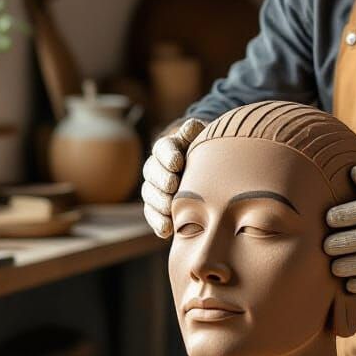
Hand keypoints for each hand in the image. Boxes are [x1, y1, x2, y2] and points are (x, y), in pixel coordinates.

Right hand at [142, 117, 205, 237]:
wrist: (205, 168)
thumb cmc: (205, 151)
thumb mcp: (204, 138)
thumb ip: (196, 133)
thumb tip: (192, 126)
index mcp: (168, 147)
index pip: (163, 148)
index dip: (168, 155)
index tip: (178, 163)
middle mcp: (157, 167)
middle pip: (152, 172)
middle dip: (161, 179)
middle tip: (172, 186)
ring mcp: (155, 188)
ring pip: (149, 194)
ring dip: (158, 202)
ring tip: (170, 208)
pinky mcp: (156, 207)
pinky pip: (152, 215)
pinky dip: (158, 223)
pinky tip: (166, 230)